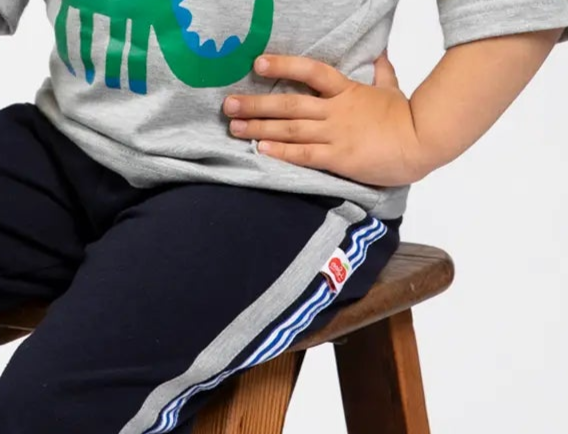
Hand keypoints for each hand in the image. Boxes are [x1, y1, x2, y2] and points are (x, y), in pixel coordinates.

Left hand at [224, 53, 428, 187]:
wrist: (423, 140)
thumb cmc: (409, 117)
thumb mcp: (393, 89)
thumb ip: (381, 73)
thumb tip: (379, 57)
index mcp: (348, 90)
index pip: (311, 71)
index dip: (284, 65)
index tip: (259, 63)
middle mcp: (336, 110)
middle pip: (289, 102)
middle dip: (256, 103)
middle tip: (229, 104)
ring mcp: (336, 133)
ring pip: (290, 128)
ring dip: (259, 127)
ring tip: (235, 126)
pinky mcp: (338, 157)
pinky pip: (303, 153)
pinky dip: (281, 150)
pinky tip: (260, 148)